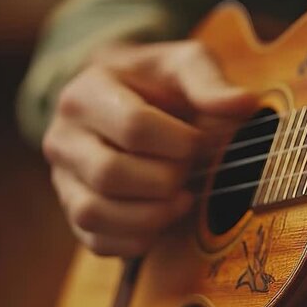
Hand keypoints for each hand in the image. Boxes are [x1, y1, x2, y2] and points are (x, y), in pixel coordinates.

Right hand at [43, 41, 255, 256]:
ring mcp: (63, 178)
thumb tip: (244, 104)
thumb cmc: (159, 83)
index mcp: (86, 93)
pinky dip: (136, 240)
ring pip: (94, 213)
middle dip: (166, 179)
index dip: (180, 143)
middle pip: (110, 173)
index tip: (200, 142)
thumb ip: (210, 82)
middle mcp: (63, 137)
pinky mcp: (74, 209)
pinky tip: (164, 220)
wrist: (128, 100)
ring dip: (151, 215)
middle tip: (190, 170)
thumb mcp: (185, 65)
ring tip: (183, 199)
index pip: (133, 127)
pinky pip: (96, 241)